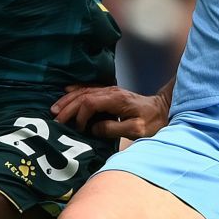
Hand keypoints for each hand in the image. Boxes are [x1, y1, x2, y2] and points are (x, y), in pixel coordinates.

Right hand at [52, 84, 168, 140]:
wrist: (163, 109)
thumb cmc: (152, 121)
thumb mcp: (137, 130)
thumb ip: (114, 129)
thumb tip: (94, 129)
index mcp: (116, 100)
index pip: (90, 103)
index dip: (80, 115)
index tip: (78, 129)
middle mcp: (111, 92)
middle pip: (83, 96)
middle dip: (67, 107)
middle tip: (55, 119)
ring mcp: (110, 90)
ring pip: (83, 91)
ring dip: (68, 100)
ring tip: (54, 109)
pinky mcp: (110, 93)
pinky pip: (88, 89)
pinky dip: (75, 91)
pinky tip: (66, 92)